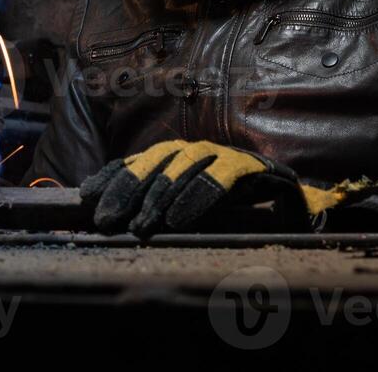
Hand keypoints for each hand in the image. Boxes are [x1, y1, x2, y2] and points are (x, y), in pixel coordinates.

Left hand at [79, 140, 312, 236]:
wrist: (290, 202)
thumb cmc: (232, 208)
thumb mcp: (187, 206)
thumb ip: (157, 204)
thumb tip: (112, 214)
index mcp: (177, 157)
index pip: (138, 161)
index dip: (112, 176)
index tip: (86, 195)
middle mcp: (195, 150)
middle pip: (155, 162)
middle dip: (127, 190)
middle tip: (106, 219)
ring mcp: (221, 154)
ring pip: (183, 168)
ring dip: (158, 198)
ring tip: (139, 225)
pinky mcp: (247, 166)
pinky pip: (219, 178)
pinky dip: (197, 198)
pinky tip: (178, 219)